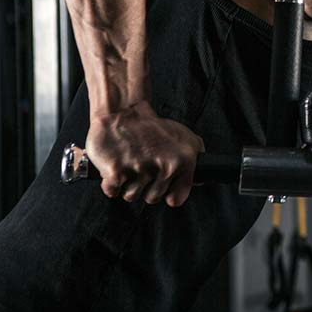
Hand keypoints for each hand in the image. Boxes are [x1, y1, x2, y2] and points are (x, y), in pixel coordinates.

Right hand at [86, 101, 204, 206]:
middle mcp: (164, 166)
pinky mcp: (116, 171)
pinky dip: (111, 183)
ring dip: (128, 185)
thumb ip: (195, 158)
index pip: (177, 198)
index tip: (163, 186)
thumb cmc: (152, 127)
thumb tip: (200, 181)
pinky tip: (116, 166)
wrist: (123, 112)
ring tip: (130, 163)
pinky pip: (113, 192)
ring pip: (132, 196)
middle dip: (146, 187)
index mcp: (183, 161)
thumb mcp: (184, 137)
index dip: (168, 193)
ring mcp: (140, 169)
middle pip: (152, 198)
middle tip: (142, 167)